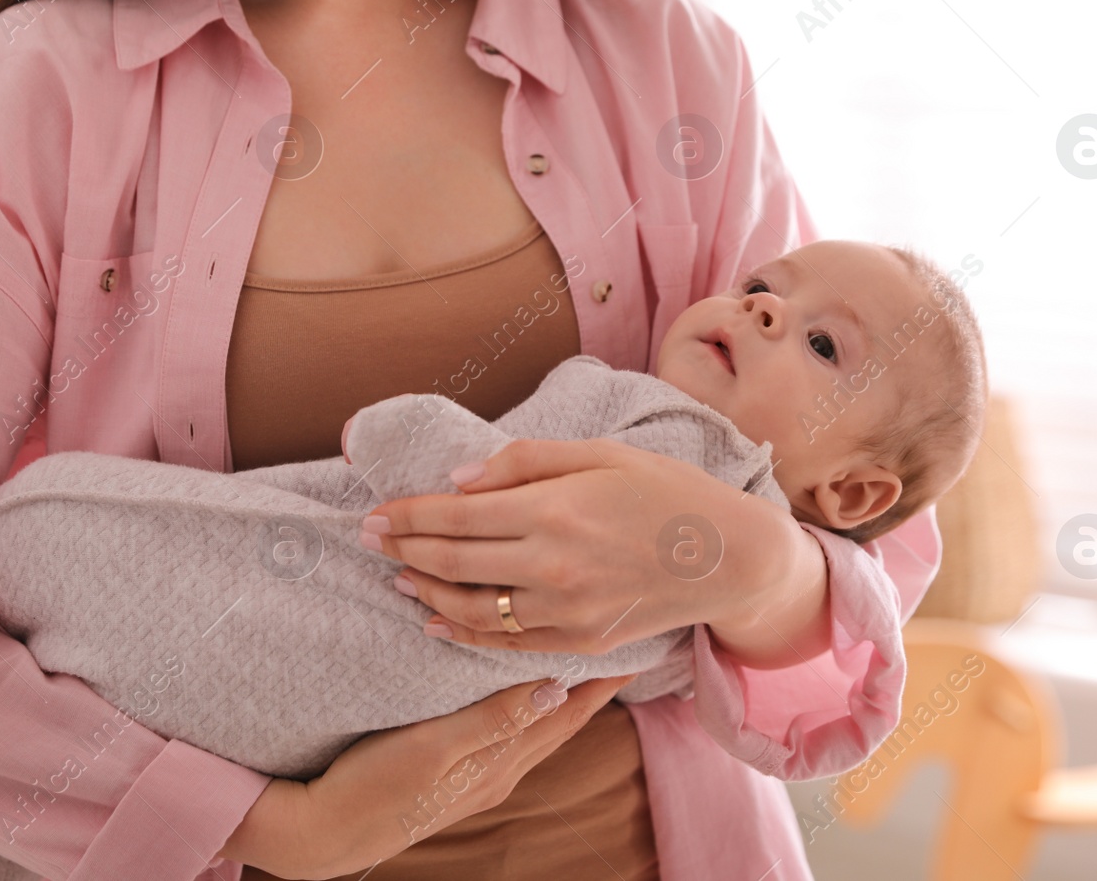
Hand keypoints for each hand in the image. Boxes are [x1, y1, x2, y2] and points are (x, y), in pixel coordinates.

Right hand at [222, 676, 632, 878]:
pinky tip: (518, 686)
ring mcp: (478, 772)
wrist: (322, 830)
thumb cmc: (373, 786)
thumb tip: (557, 687)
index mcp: (502, 761)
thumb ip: (493, 719)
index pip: (567, 711)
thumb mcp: (432, 748)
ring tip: (583, 654)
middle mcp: (500, 768)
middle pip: (561, 716)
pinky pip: (507, 727)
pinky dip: (524, 700)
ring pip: (536, 721)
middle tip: (621, 638)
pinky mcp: (454, 769)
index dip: (602, 677)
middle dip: (593, 679)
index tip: (635, 639)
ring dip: (561, 687)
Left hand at [364, 438, 830, 664]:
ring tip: (396, 577)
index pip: (455, 515)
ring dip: (424, 592)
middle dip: (402, 549)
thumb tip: (459, 479)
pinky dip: (461, 634)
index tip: (375, 513)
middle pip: (452, 561)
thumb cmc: (667, 491)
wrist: (729, 556)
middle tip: (367, 538)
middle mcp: (551, 564)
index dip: (407, 515)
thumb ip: (525, 462)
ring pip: (469, 608)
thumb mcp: (601, 453)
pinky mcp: (578, 641)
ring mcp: (564, 610)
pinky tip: (436, 621)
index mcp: (553, 509)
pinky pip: (504, 643)